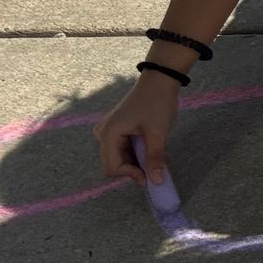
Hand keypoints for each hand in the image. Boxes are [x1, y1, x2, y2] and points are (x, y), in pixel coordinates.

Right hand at [96, 70, 180, 184]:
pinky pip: (125, 148)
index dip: (131, 175)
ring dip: (139, 162)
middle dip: (136, 169)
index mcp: (108, 135)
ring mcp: (110, 131)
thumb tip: (157, 182)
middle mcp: (103, 134)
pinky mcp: (118, 129)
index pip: (113, 167)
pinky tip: (154, 150)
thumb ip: (155, 158)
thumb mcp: (157, 133)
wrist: (159, 81)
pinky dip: (139, 153)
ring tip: (158, 158)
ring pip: (122, 157)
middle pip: (116, 163)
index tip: (152, 176)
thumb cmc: (156, 104)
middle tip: (158, 169)